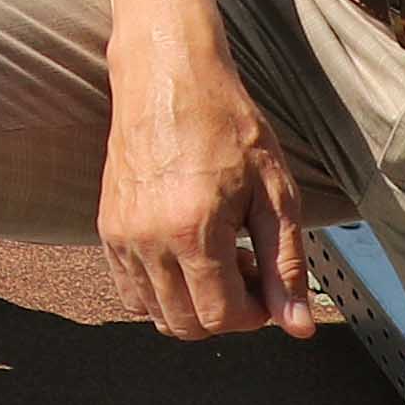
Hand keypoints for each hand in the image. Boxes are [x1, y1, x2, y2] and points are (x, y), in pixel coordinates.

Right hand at [97, 42, 322, 340]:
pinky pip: (130, 290)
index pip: (220, 317)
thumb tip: (297, 327)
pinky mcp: (107, 228)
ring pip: (155, 313)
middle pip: (185, 325)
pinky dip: (161, 290)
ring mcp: (121, 236)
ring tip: (215, 258)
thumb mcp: (274, 194)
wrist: (169, 77)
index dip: (254, 314)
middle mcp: (148, 240)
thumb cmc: (226, 125)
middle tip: (245, 267)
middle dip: (224, 311)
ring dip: (191, 302)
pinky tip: (186, 252)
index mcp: (193, 231)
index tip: (266, 282)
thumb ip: (285, 266)